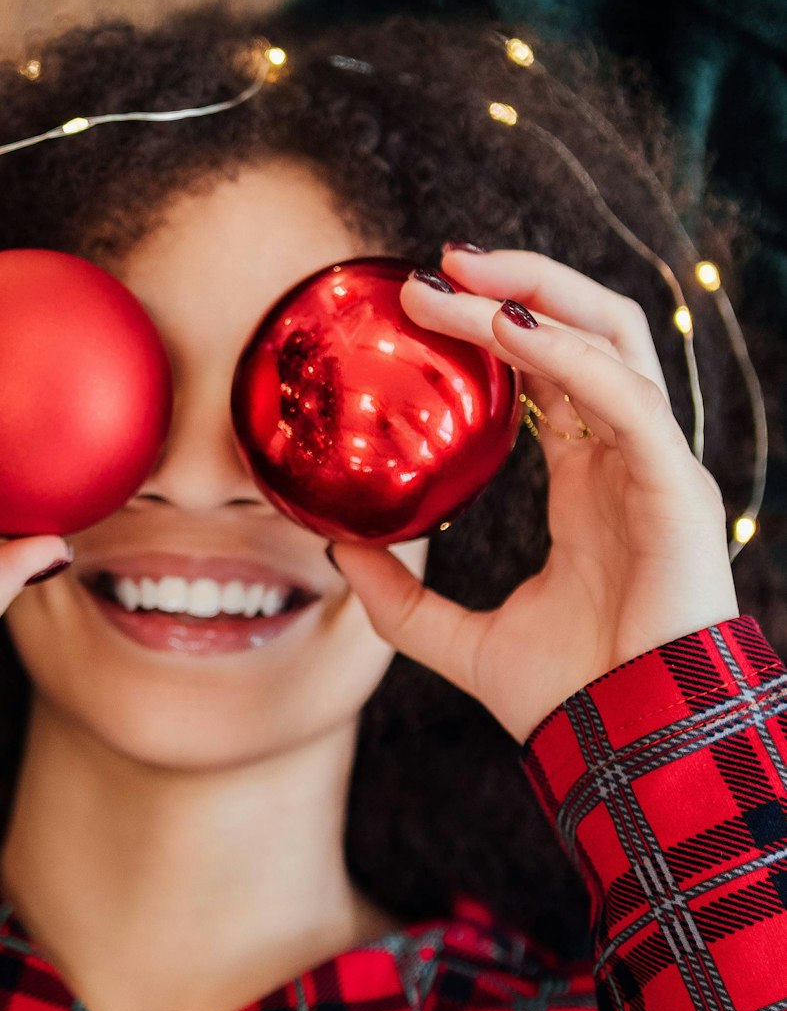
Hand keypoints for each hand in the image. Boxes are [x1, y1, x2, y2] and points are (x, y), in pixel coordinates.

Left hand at [327, 247, 738, 743]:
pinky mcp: (675, 486)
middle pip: (587, 333)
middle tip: (437, 261)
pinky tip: (504, 332)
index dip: (498, 326)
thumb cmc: (566, 697)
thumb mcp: (453, 638)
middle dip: (519, 284)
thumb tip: (335, 554)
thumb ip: (397, 597)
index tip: (424, 299)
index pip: (551, 374)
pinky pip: (623, 396)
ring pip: (610, 342)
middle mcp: (626, 460)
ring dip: (532, 297)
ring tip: (456, 275)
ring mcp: (656, 467)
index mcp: (588, 482)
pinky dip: (564, 355)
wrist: (627, 749)